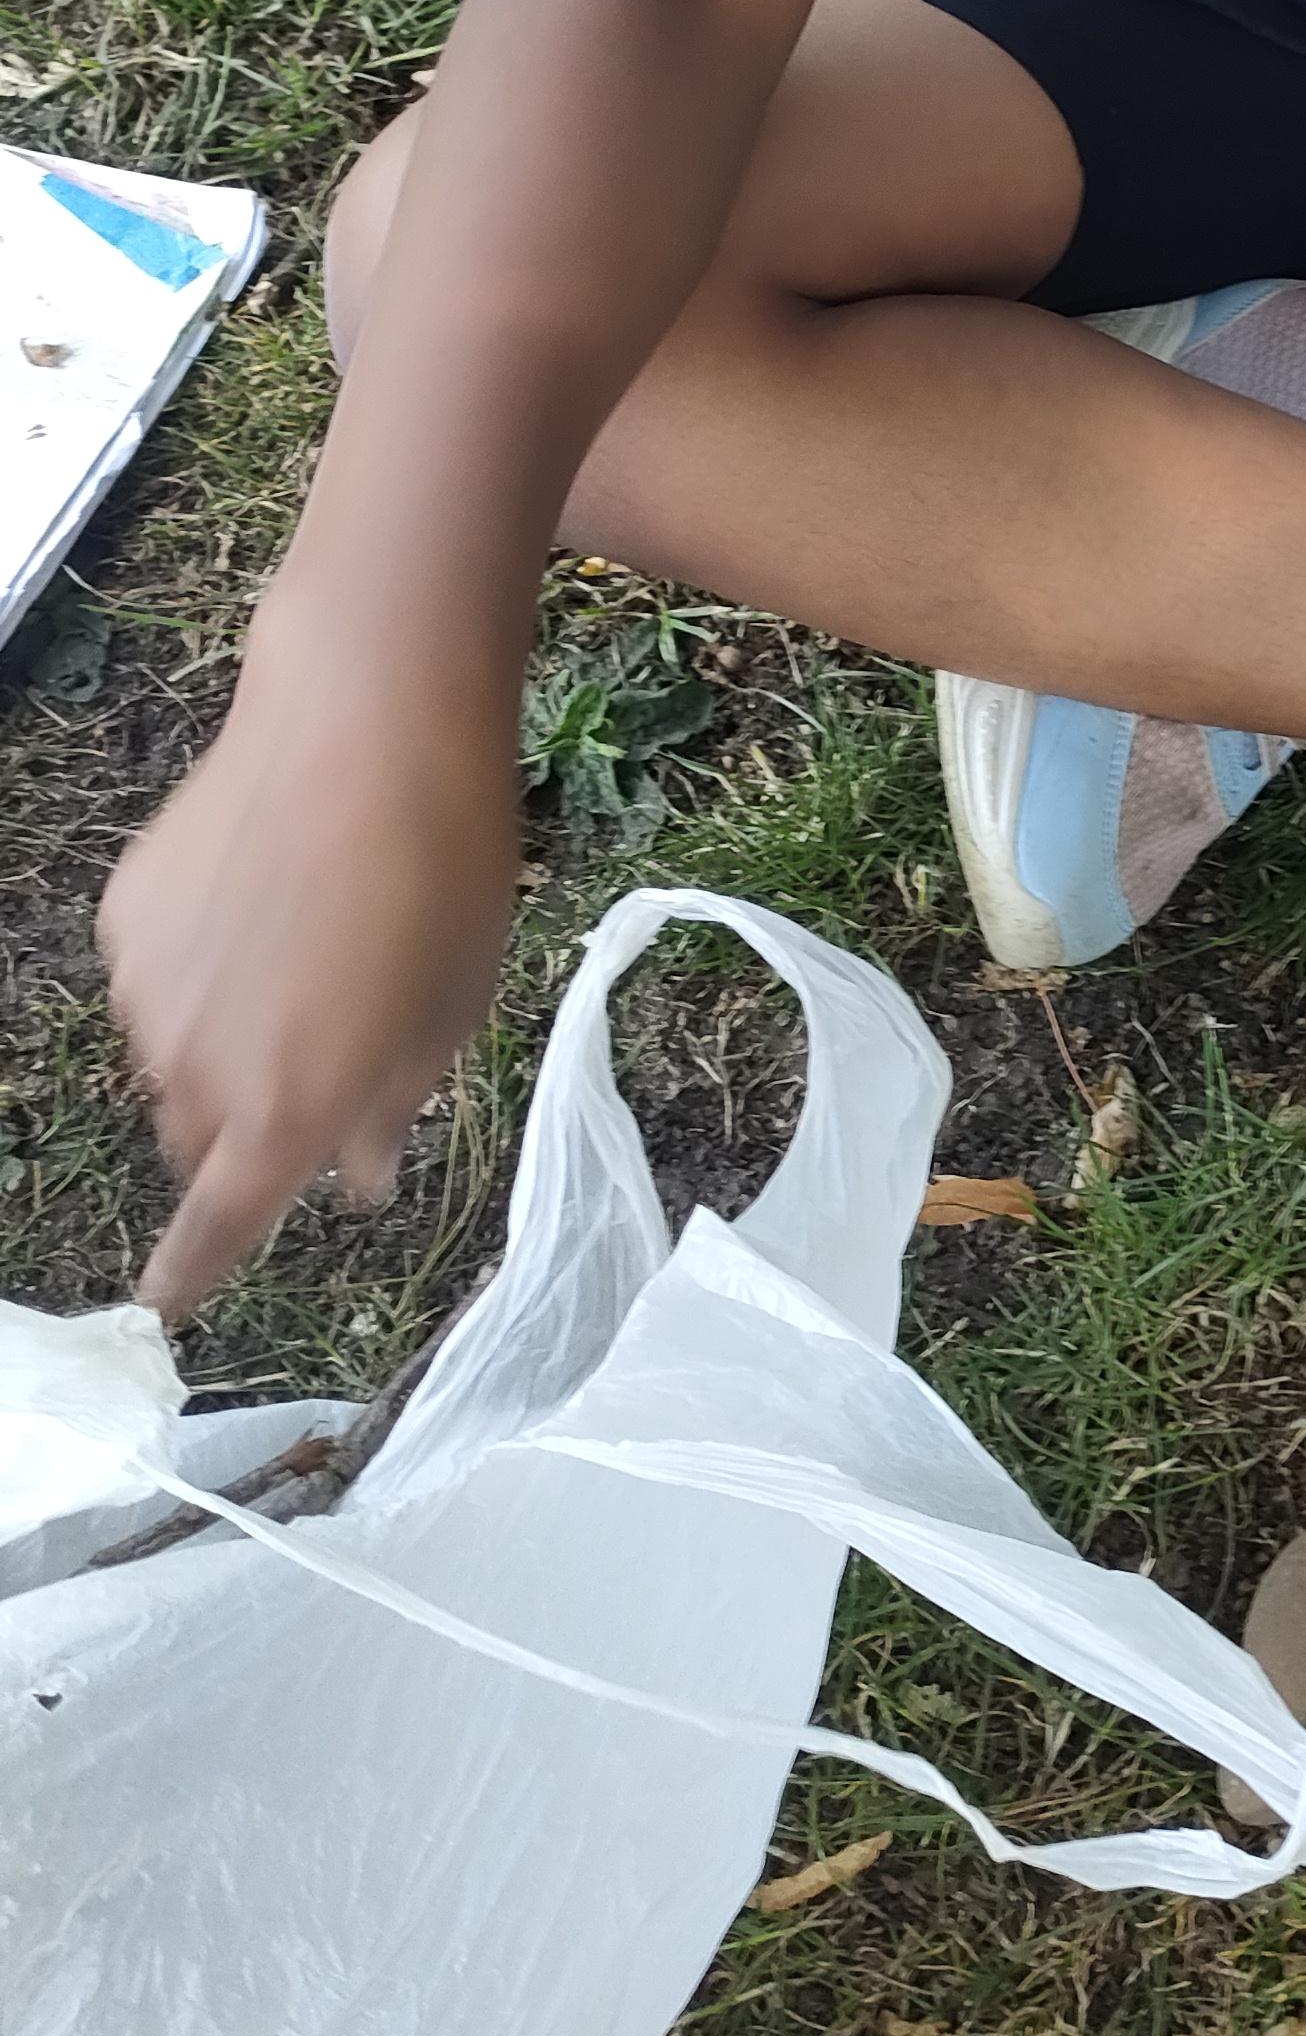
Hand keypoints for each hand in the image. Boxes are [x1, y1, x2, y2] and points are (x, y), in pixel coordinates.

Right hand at [100, 644, 520, 1317]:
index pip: (218, 1229)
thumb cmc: (445, 877)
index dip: (192, 1272)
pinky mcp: (124, 917)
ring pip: (176, 1055)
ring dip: (225, 1041)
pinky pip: (158, 975)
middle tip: (318, 1063)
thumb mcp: (451, 1008)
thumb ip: (392, 1102)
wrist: (364, 730)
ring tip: (307, 952)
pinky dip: (201, 966)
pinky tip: (263, 897)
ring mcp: (146, 992)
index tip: (167, 1305)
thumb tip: (358, 1174)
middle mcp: (196, 1071)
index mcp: (284, 1114)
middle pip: (199, 1140)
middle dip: (245, 1130)